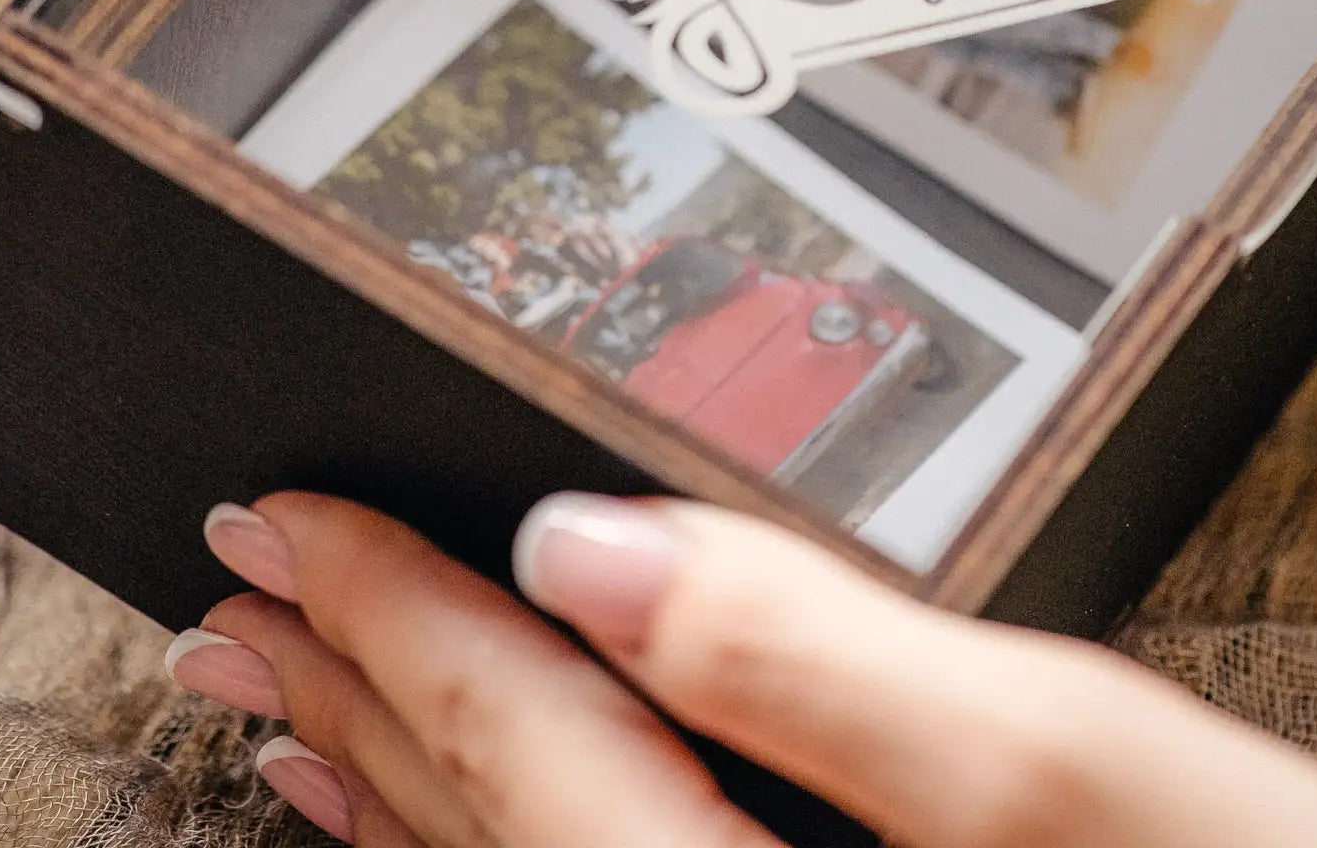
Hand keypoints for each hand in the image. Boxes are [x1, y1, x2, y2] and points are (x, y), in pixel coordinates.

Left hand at [169, 491, 1316, 846]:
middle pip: (472, 830)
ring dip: (380, 781)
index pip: (516, 734)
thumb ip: (824, 667)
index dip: (387, 601)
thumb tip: (600, 542)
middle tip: (230, 573)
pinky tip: (451, 823)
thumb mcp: (1087, 786)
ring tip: (272, 699)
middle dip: (344, 684)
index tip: (280, 501)